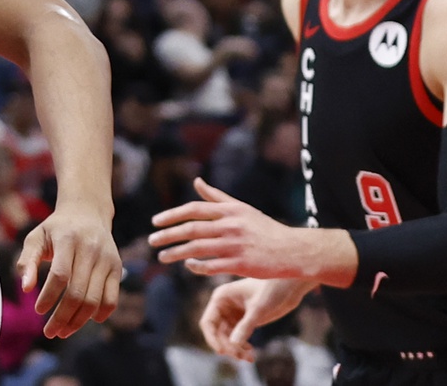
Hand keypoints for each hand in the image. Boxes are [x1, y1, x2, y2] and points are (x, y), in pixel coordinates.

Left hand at [16, 203, 119, 338]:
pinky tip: (85, 320)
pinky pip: (111, 299)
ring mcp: (107, 259)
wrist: (87, 212)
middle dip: (62, 317)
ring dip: (78, 321)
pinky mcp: (117, 268)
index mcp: (68, 239)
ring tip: (63, 331)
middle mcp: (91, 249)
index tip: (37, 311)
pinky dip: (100, 314)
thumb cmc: (55, 229)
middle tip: (49, 332)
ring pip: (94, 300)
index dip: (49, 296)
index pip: (60, 275)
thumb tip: (25, 288)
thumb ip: (27, 260)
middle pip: (78, 293)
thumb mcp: (36, 237)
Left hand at [151, 178, 354, 283]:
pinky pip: (211, 266)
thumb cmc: (265, 229)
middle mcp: (230, 227)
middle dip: (167, 235)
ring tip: (162, 257)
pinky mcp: (241, 265)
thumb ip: (217, 197)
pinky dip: (196, 266)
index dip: (172, 215)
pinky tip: (187, 265)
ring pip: (197, 249)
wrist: (294, 250)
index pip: (194, 210)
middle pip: (191, 229)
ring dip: (176, 253)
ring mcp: (235, 246)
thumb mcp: (242, 208)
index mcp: (230, 211)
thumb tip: (196, 181)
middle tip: (152, 241)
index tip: (156, 222)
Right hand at [199, 277, 310, 361]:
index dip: (212, 338)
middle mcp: (224, 306)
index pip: (208, 322)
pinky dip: (242, 346)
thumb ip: (245, 326)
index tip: (222, 352)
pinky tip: (251, 353)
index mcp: (221, 297)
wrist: (288, 285)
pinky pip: (237, 337)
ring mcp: (234, 313)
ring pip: (227, 337)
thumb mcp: (259, 309)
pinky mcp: (244, 320)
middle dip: (227, 346)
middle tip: (241, 357)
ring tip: (248, 358)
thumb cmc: (272, 290)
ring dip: (235, 349)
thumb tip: (233, 345)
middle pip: (217, 332)